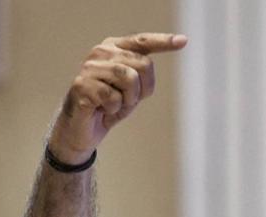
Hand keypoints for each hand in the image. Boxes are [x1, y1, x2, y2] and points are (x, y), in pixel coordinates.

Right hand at [48, 33, 187, 164]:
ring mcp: (90, 67)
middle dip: (143, 89)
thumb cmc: (109, 105)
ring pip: (130, 79)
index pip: (142, 41)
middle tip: (126, 100)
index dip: (163, 41)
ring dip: (128, 100)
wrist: (84, 128)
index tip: (183, 41)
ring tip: (114, 104)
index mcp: (115, 48)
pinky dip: (114, 109)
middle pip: (144, 64)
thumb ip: (142, 73)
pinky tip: (102, 109)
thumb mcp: (133, 89)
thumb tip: (151, 62)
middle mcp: (102, 52)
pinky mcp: (82, 85)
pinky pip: (113, 97)